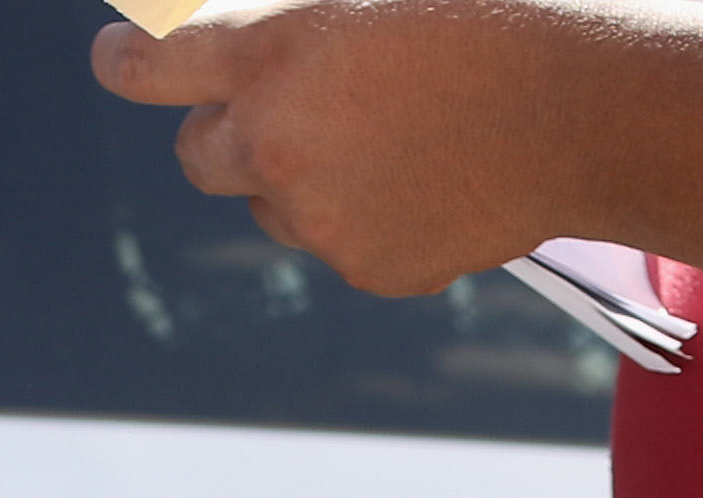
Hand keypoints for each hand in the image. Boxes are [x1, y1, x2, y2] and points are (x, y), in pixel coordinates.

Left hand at [93, 0, 582, 298]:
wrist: (583, 100)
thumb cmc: (488, 7)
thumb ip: (291, 9)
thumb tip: (235, 25)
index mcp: (267, 46)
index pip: (146, 65)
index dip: (126, 61)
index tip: (118, 59)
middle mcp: (274, 139)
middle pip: (197, 155)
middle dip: (226, 131)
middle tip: (282, 108)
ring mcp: (319, 215)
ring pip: (273, 205)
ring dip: (302, 177)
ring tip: (391, 133)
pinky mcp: (368, 266)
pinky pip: (342, 244)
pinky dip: (369, 216)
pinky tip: (431, 172)